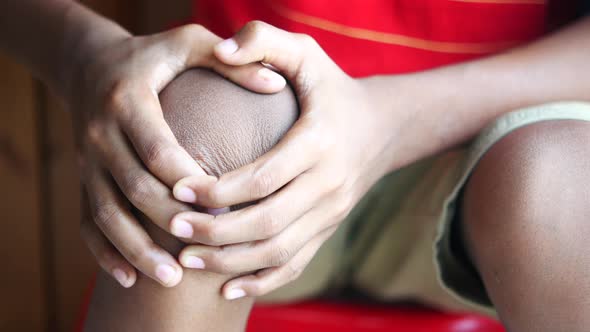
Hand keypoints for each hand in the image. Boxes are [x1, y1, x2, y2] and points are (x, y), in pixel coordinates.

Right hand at [75, 24, 285, 287]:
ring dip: (135, 249)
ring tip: (170, 280)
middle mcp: (101, 133)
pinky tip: (129, 280)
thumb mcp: (189, 43)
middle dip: (167, 224)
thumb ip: (231, 62)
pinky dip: (104, 253)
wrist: (90, 64)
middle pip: (133, 188)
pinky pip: (87, 222)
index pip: (158, 150)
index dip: (187, 181)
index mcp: (128, 101)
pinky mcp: (83, 179)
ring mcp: (88, 161)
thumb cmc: (153, 57)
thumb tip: (276, 85)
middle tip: (203, 254)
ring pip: (105, 213)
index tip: (223, 206)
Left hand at [171, 22, 396, 298]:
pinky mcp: (328, 229)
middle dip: (215, 231)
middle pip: (267, 222)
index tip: (177, 190)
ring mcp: (331, 212)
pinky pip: (295, 265)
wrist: (382, 127)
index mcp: (319, 142)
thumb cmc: (330, 88)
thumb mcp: (305, 52)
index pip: (263, 177)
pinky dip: (261, 282)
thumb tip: (221, 49)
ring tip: (186, 260)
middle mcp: (329, 183)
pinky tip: (227, 288)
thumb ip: (263, 40)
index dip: (217, 190)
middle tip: (172, 229)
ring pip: (278, 252)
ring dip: (230, 263)